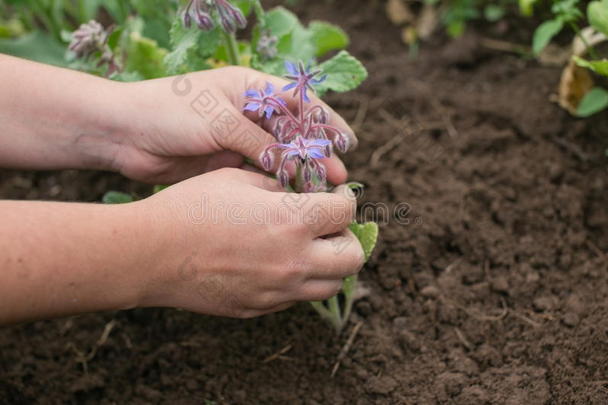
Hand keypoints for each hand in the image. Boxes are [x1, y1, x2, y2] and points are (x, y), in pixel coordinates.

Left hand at [111, 66, 356, 183]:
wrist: (124, 134)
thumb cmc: (169, 112)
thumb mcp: (220, 122)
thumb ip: (259, 143)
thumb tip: (294, 167)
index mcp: (250, 87)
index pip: (299, 101)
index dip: (325, 122)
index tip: (346, 144)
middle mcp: (248, 111)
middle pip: (293, 132)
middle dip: (317, 154)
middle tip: (338, 179)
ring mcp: (238, 138)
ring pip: (279, 156)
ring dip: (299, 173)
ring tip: (320, 194)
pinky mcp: (227, 162)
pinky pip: (260, 174)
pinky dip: (277, 186)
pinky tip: (291, 200)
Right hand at [136, 168, 363, 317]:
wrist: (151, 254)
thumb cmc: (190, 207)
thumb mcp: (238, 179)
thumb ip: (278, 186)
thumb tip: (299, 193)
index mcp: (291, 221)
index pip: (345, 213)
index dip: (345, 199)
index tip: (335, 197)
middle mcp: (293, 261)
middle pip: (352, 257)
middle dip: (347, 237)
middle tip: (330, 226)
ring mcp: (277, 291)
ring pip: (331, 286)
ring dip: (329, 264)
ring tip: (309, 248)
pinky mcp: (259, 308)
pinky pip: (296, 299)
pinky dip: (299, 281)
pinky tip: (277, 264)